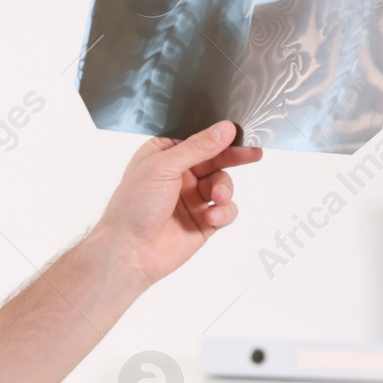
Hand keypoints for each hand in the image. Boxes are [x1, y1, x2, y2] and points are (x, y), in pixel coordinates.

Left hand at [92, 120, 262, 290]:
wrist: (129, 252)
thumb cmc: (132, 207)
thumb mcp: (163, 167)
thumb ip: (197, 148)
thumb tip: (224, 129)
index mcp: (164, 155)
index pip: (198, 138)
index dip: (218, 135)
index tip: (238, 133)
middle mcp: (180, 174)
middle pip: (216, 159)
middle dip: (233, 157)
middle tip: (252, 153)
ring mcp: (192, 198)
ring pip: (223, 184)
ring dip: (224, 189)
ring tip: (218, 198)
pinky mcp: (204, 221)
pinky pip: (226, 210)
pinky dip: (224, 212)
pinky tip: (212, 216)